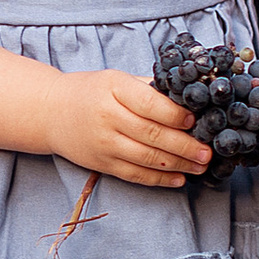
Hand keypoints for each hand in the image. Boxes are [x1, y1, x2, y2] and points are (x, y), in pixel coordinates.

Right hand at [52, 69, 211, 186]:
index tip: (195, 120)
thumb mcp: (117, 79)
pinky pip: (134, 174)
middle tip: (207, 151)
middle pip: (152, 134)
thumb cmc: (91, 91)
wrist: (51, 111)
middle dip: (184, 145)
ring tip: (200, 165)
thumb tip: (189, 98)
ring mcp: (103, 143)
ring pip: (146, 158)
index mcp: (113, 88)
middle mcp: (107, 116)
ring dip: (178, 164)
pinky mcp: (102, 164)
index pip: (149, 103)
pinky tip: (179, 178)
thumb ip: (148, 88)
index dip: (175, 114)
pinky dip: (159, 179)